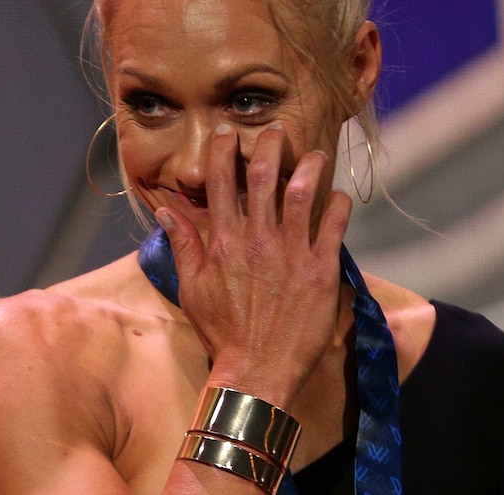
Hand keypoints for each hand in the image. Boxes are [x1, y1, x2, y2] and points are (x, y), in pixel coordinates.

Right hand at [155, 123, 352, 407]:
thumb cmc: (222, 331)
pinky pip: (334, 226)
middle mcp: (257, 240)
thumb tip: (164, 210)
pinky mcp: (320, 271)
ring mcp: (291, 254)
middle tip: (276, 131)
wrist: (257, 371)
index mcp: (224, 242)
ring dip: (309, 166)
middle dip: (269, 146)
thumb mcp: (191, 288)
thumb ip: (182, 245)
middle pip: (263, 177)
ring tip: (315, 153)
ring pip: (302, 194)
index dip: (225, 151)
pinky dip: (338, 205)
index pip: (221, 183)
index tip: (230, 133)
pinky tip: (339, 196)